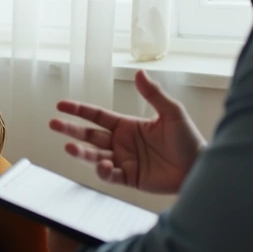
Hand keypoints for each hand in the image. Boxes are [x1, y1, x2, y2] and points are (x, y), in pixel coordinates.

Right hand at [49, 70, 205, 193]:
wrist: (199, 168)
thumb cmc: (188, 140)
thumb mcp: (171, 112)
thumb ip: (153, 94)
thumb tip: (139, 72)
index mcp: (127, 125)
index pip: (97, 116)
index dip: (79, 110)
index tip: (61, 105)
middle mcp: (121, 143)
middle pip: (89, 135)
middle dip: (70, 130)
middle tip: (53, 124)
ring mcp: (123, 161)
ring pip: (94, 156)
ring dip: (81, 152)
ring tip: (70, 147)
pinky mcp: (129, 179)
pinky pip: (110, 175)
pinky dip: (103, 171)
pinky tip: (104, 165)